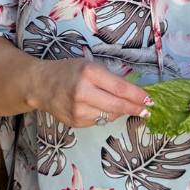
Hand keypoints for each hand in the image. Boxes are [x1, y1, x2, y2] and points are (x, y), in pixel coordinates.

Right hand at [32, 59, 150, 129]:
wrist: (40, 85)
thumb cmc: (68, 71)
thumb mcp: (90, 66)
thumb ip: (110, 79)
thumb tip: (134, 93)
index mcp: (89, 73)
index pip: (120, 88)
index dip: (137, 95)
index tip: (149, 99)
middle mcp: (83, 93)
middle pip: (117, 105)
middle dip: (134, 108)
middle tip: (145, 109)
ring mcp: (78, 110)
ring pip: (109, 116)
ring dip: (119, 111)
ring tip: (120, 105)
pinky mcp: (75, 122)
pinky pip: (98, 121)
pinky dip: (103, 115)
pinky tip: (97, 107)